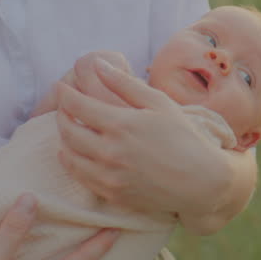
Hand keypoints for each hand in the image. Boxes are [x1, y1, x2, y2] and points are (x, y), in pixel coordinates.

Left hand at [54, 58, 237, 219]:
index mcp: (121, 124)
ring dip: (63, 139)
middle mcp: (110, 152)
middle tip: (63, 106)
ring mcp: (109, 176)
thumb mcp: (158, 103)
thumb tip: (97, 65)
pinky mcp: (112, 194)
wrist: (200, 182)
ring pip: (69, 156)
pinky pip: (79, 176)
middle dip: (60, 115)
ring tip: (69, 127)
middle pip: (67, 131)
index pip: (76, 106)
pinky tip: (74, 153)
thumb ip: (124, 83)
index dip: (64, 93)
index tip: (60, 86)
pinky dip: (71, 162)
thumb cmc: (183, 137)